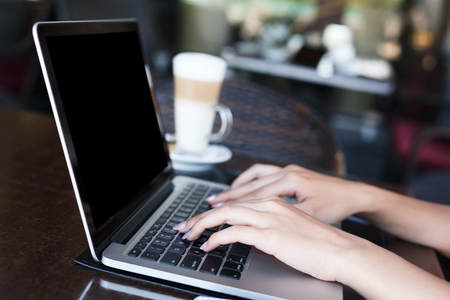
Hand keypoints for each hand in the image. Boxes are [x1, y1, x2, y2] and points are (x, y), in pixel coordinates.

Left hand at [175, 197, 358, 281]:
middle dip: (201, 215)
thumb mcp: (293, 228)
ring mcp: (270, 218)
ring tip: (189, 234)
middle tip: (185, 225)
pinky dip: (216, 238)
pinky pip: (234, 232)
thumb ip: (272, 225)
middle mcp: (270, 204)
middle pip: (227, 205)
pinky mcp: (271, 234)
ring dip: (203, 224)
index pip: (237, 201)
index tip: (200, 218)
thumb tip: (254, 234)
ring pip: (226, 215)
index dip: (215, 210)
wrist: (344, 251)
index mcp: (275, 201)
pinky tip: (208, 245)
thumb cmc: (322, 244)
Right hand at [207, 164, 369, 223]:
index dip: (234, 205)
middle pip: (251, 184)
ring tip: (221, 196)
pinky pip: (264, 173)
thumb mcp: (310, 215)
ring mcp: (288, 169)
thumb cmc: (336, 206)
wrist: (354, 194)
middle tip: (209, 204)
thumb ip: (284, 217)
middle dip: (228, 195)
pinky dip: (250, 180)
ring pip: (255, 176)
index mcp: (291, 180)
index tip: (216, 211)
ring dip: (237, 186)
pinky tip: (243, 187)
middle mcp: (287, 171)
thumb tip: (258, 224)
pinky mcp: (291, 171)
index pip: (255, 195)